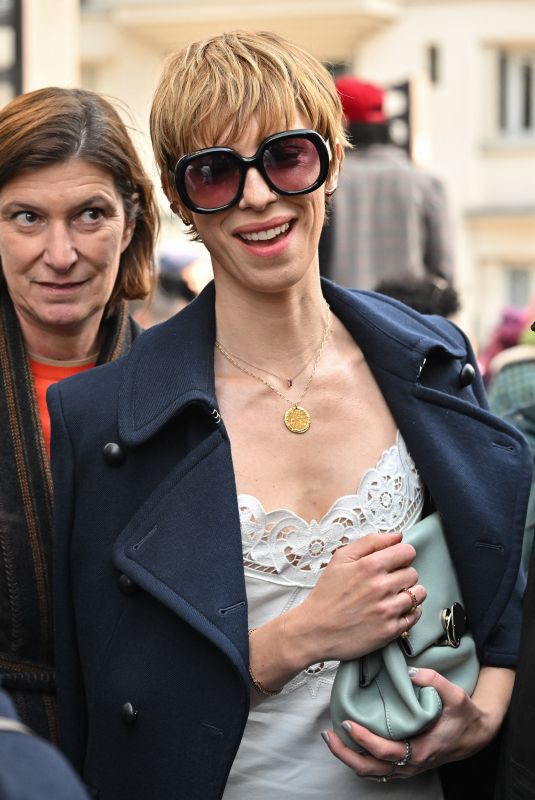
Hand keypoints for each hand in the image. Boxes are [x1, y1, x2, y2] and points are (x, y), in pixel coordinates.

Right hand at [289, 532, 424, 665]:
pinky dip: (410, 611)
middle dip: (403, 574)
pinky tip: (395, 610)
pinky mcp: (390, 630)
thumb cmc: (327, 593)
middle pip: (413, 573)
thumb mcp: (340, 559)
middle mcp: (382, 587)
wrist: (315, 630)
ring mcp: (388, 610)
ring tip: (393, 596)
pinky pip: (415, 615)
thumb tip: (398, 536)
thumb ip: (370, 542)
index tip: (394, 562)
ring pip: (418, 594)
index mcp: (370, 566)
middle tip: (387, 581)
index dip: (401, 555)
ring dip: (409, 593)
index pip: (407, 552)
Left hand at [321, 666, 512, 779]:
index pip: (384, 752)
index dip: (364, 740)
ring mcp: (407, 767)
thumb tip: (410, 673)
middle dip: (345, 754)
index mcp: (421, 750)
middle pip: (370, 769)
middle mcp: (411, 764)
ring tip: (332, 737)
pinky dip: (360, 757)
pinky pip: (378, 768)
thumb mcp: (455, 695)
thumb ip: (434, 681)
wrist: (476, 735)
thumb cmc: (464, 716)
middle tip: (328, 734)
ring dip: (349, 757)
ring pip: (371, 772)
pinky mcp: (405, 764)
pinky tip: (351, 741)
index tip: (348, 722)